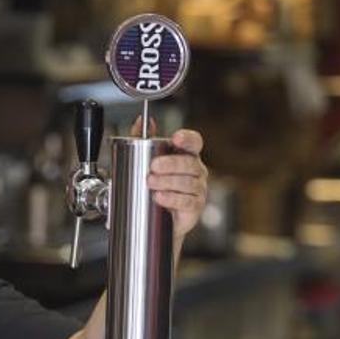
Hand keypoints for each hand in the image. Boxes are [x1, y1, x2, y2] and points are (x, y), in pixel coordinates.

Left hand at [130, 118, 208, 240]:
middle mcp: (196, 170)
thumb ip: (141, 139)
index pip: (194, 142)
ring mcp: (198, 189)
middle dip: (171, 164)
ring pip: (188, 182)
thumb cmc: (154, 185)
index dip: (187, 139)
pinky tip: (159, 197)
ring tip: (151, 183)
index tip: (176, 138)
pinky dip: (172, 199)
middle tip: (153, 167)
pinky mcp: (195, 206)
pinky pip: (187, 201)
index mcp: (186, 155)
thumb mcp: (143, 160)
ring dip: (168, 182)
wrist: (155, 218)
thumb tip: (141, 121)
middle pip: (189, 163)